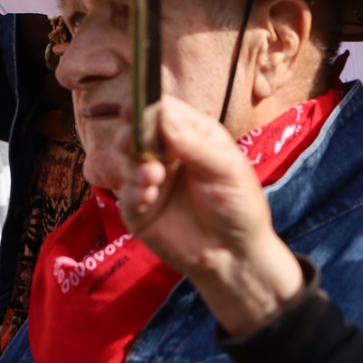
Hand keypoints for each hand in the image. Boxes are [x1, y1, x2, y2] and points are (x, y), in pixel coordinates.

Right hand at [103, 99, 303, 338]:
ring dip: (133, 165)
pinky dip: (132, 191)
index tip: (135, 109)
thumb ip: (194, 144)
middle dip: (131, 135)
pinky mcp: (139, 209)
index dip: (146, 105)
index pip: (162, 110)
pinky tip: (148, 196)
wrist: (235, 256)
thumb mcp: (226, 170)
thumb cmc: (238, 205)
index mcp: (191, 134)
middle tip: (135, 143)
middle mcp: (167, 154)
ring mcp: (151, 180)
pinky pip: (124, 193)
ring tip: (153, 177)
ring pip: (124, 160)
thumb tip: (164, 114)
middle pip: (135, 132)